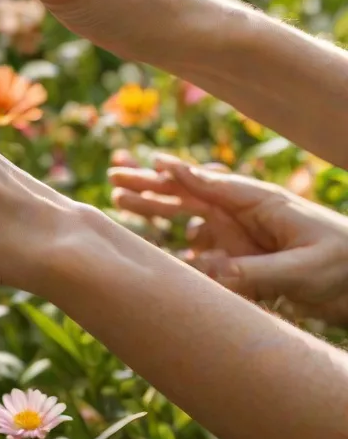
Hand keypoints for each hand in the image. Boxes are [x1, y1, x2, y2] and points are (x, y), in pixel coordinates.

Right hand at [109, 152, 347, 323]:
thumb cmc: (347, 268)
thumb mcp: (306, 271)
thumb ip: (257, 272)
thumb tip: (206, 273)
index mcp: (261, 203)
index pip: (212, 184)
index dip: (180, 174)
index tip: (153, 164)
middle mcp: (245, 214)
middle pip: (189, 194)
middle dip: (152, 185)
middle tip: (115, 177)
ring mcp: (241, 236)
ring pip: (188, 217)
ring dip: (155, 208)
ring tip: (119, 200)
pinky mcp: (242, 260)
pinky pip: (201, 251)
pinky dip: (175, 246)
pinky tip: (153, 249)